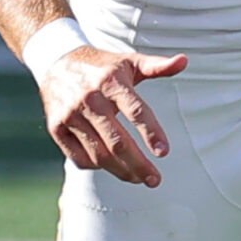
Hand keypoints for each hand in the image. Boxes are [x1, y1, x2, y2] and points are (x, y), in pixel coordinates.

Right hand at [39, 45, 186, 187]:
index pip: (136, 111)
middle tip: (155, 180)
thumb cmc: (102, 66)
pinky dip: (97, 167)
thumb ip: (157, 66)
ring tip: (138, 178)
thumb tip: (184, 61)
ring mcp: (70, 115)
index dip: (151, 132)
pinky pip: (79, 157)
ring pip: (99, 155)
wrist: (56, 61)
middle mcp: (89, 99)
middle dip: (139, 165)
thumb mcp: (129, 62)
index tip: (164, 152)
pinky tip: (112, 167)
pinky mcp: (56, 128)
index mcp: (111, 81)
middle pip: (118, 142)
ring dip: (121, 171)